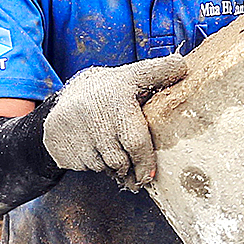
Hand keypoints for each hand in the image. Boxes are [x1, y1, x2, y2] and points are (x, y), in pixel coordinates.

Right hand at [42, 56, 189, 189]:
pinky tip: (94, 151)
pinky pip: (86, 166)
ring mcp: (76, 128)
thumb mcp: (132, 76)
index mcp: (120, 91)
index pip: (136, 140)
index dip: (145, 162)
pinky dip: (94, 165)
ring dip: (113, 167)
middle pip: (122, 157)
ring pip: (105, 165)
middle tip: (137, 172)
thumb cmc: (108, 93)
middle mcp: (96, 110)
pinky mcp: (60, 143)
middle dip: (132, 168)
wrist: (63, 101)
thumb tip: (183, 66)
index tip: (149, 176)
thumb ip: (159, 72)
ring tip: (114, 153)